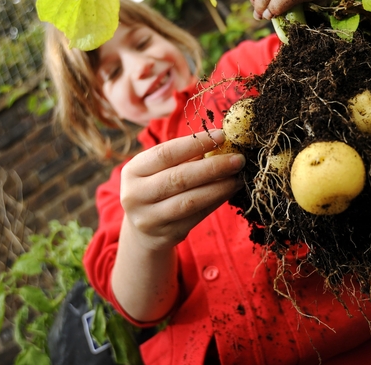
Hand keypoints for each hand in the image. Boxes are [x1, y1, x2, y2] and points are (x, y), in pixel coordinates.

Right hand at [119, 129, 244, 251]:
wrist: (143, 229)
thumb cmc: (157, 187)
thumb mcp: (160, 170)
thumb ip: (185, 156)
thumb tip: (222, 141)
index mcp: (132, 171)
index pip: (165, 153)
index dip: (195, 144)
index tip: (222, 137)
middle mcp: (135, 195)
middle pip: (179, 178)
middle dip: (213, 167)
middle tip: (238, 159)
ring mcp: (149, 218)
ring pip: (190, 201)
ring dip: (219, 187)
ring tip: (238, 177)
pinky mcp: (166, 235)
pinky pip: (197, 216)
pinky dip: (216, 202)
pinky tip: (230, 191)